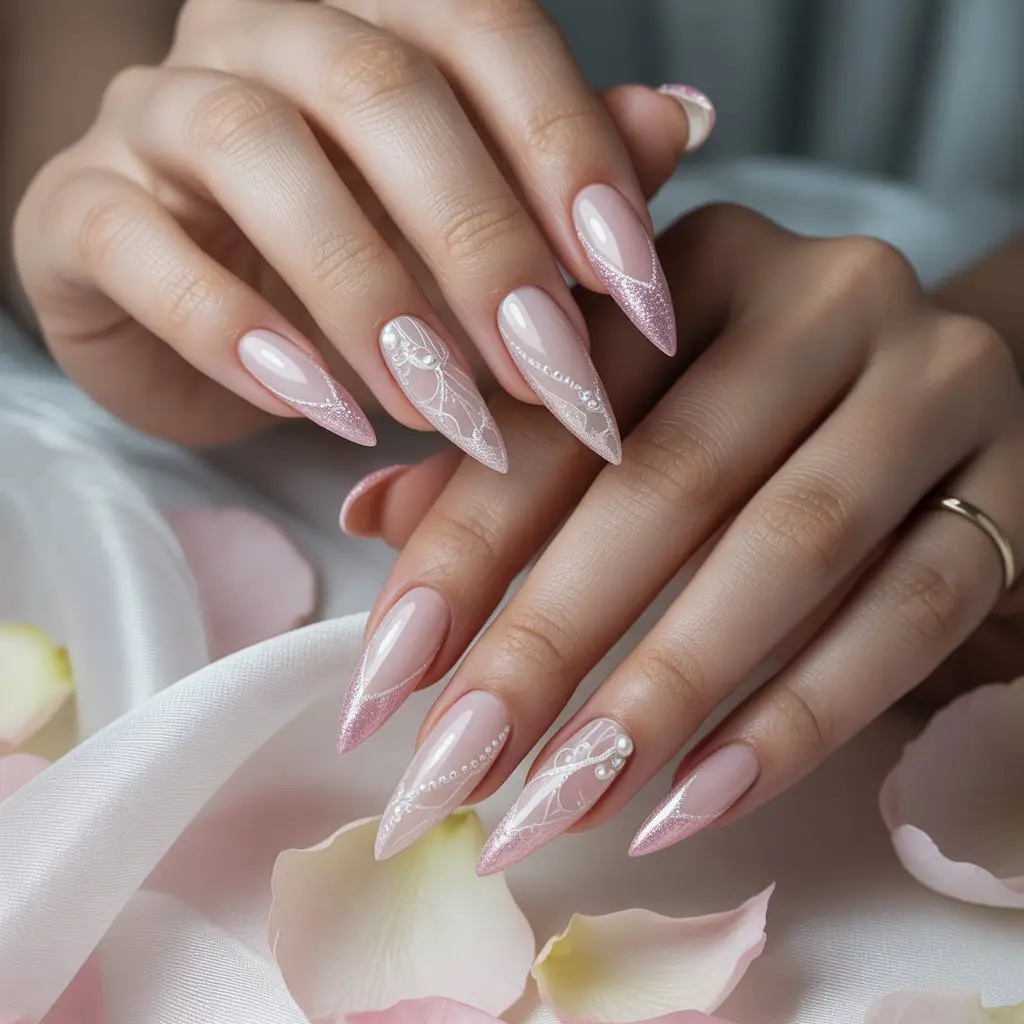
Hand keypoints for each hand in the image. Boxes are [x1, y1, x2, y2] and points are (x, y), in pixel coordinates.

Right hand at [13, 0, 709, 456]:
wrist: (192, 312)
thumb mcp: (467, 223)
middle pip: (382, 92)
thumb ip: (561, 168)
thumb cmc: (350, 261)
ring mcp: (155, 113)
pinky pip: (142, 249)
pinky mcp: (80, 210)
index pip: (487, 33)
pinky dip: (238, 335)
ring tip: (443, 409)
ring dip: (369, 295)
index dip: (570, 155)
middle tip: (551, 378)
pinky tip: (321, 407)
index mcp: (371, 18)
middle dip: (483, 248)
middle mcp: (260, 35)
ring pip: (260, 154)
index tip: (637, 294)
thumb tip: (681, 122)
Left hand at [338, 203, 1023, 868]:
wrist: (954, 375)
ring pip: (789, 552)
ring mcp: (933, 384)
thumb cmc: (757, 396)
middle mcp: (822, 297)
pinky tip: (698, 799)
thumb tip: (372, 517)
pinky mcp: (1014, 482)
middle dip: (546, 643)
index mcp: (697, 260)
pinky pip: (910, 614)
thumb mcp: (632, 392)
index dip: (461, 548)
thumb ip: (513, 447)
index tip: (384, 680)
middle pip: (667, 485)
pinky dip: (801, 718)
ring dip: (661, 696)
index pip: (561, 410)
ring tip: (560, 806)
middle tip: (455, 772)